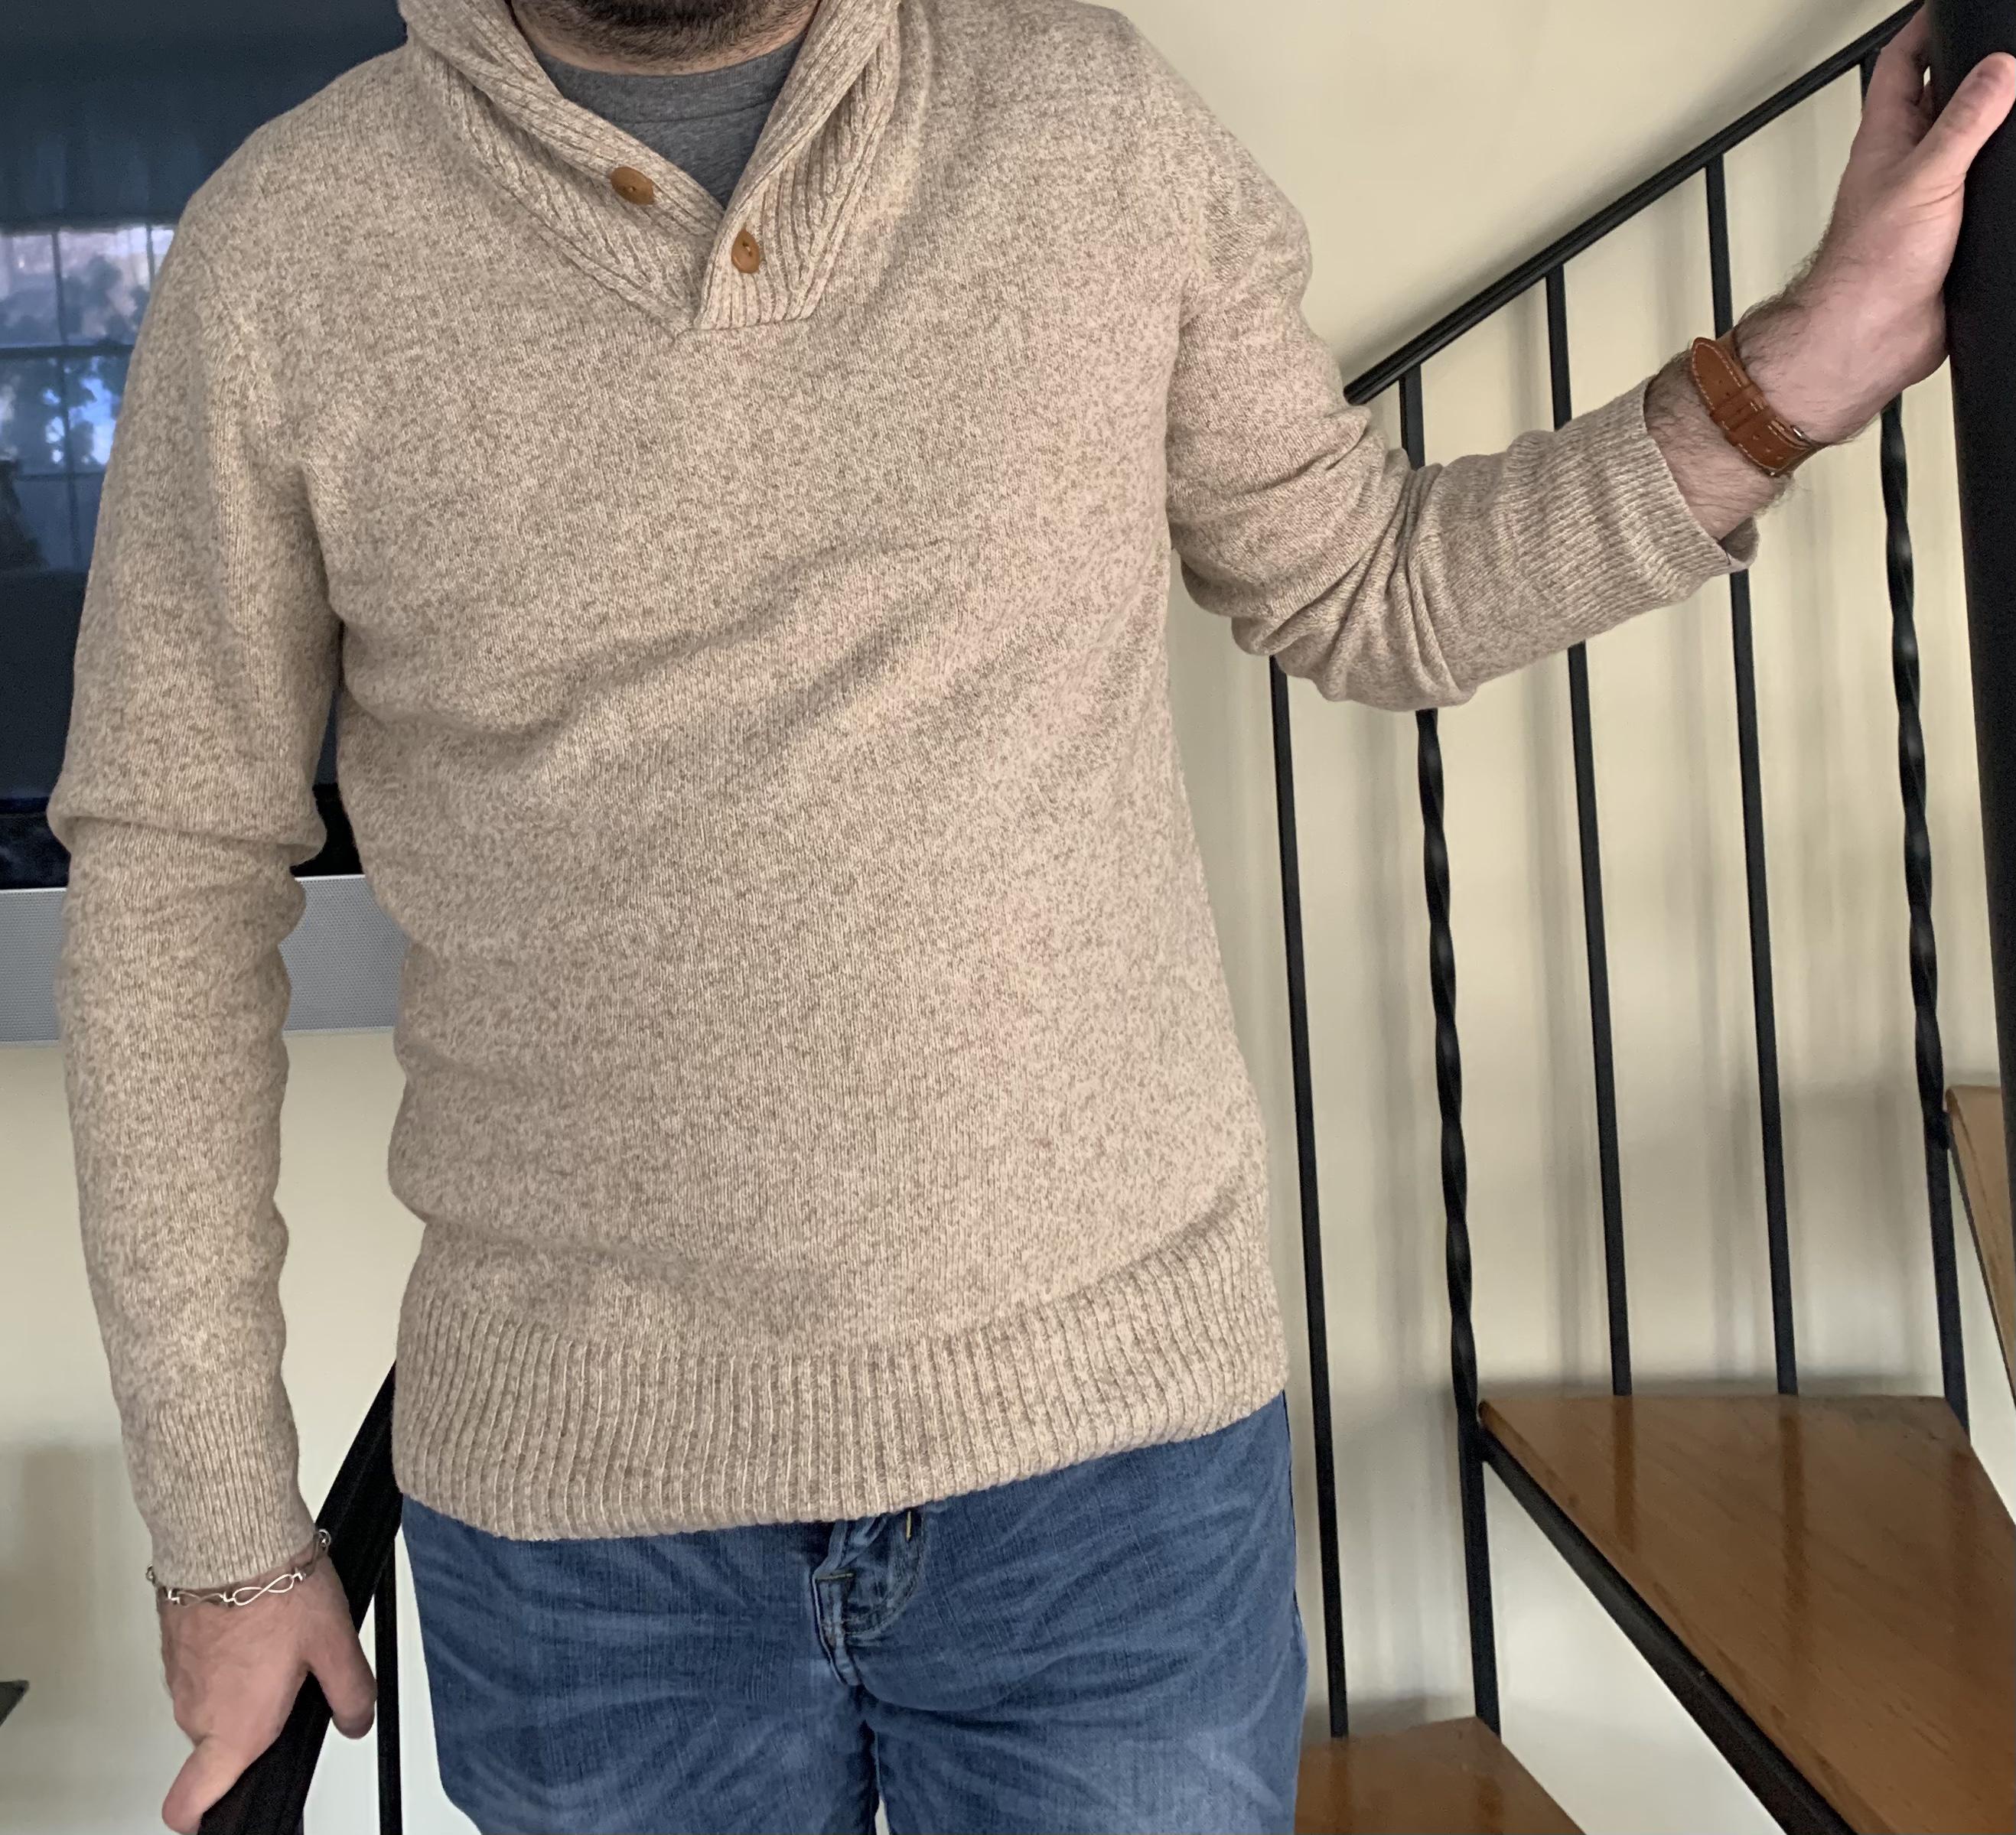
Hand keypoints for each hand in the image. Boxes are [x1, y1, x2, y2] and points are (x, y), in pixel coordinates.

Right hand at [158, 1552, 374, 1833]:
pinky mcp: (172, 1645)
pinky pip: (198, 1668)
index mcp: (234, 1729)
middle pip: (217, 1747)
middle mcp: (196, 1713)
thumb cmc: (276, 1588)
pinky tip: (253, 1621)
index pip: (190, 1807)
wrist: (232, 1536)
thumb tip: (357, 1721)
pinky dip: (222, 1655)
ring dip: (238, 1684)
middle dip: (252, 1723)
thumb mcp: (335, 1644)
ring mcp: (177, 1679)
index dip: (204, 1818)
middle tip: (288, 1683)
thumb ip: (350, 1694)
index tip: (228, 1808)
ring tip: (275, 1640)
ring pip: (209, 1703)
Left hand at [1744, 10, 2015, 443]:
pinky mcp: (1952, 233)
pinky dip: (2002, 182)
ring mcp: (1930, 198)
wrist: (1867, 340)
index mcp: (1888, 137)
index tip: (1949, 8)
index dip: (1925, 28)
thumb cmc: (1866, 267)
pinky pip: (1982, 193)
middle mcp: (1908, 163)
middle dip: (1973, 73)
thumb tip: (1998, 69)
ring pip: (1969, 146)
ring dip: (1994, 129)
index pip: (1904, 62)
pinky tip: (2015, 178)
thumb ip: (1963, 122)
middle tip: (2003, 51)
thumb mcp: (1924, 178)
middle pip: (1944, 99)